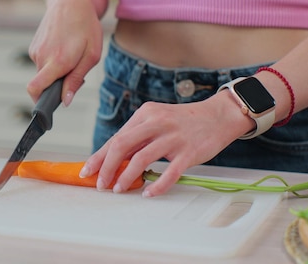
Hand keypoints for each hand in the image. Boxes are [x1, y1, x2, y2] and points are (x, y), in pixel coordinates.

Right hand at [27, 0, 102, 105]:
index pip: (35, 89)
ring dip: (56, 72)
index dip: (39, 104)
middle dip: (56, 86)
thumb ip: (76, 80)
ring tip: (71, 55)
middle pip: (43, 84)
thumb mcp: (91, 55)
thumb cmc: (86, 26)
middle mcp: (42, 56)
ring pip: (43, 73)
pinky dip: (52, 62)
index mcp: (58, 61)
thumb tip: (64, 101)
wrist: (71, 0)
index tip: (46, 110)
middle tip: (74, 72)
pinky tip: (64, 48)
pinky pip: (42, 63)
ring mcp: (35, 50)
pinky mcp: (33, 45)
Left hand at [80, 93, 250, 196]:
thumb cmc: (184, 121)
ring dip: (126, 177)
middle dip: (106, 167)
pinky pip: (169, 173)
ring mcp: (173, 137)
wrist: (219, 115)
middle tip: (101, 184)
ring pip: (141, 159)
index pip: (116, 137)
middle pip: (122, 146)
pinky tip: (148, 192)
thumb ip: (138, 136)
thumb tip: (114, 158)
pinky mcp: (189, 152)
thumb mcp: (157, 119)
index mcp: (145, 114)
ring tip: (118, 189)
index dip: (99, 156)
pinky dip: (156, 185)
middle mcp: (157, 123)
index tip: (88, 170)